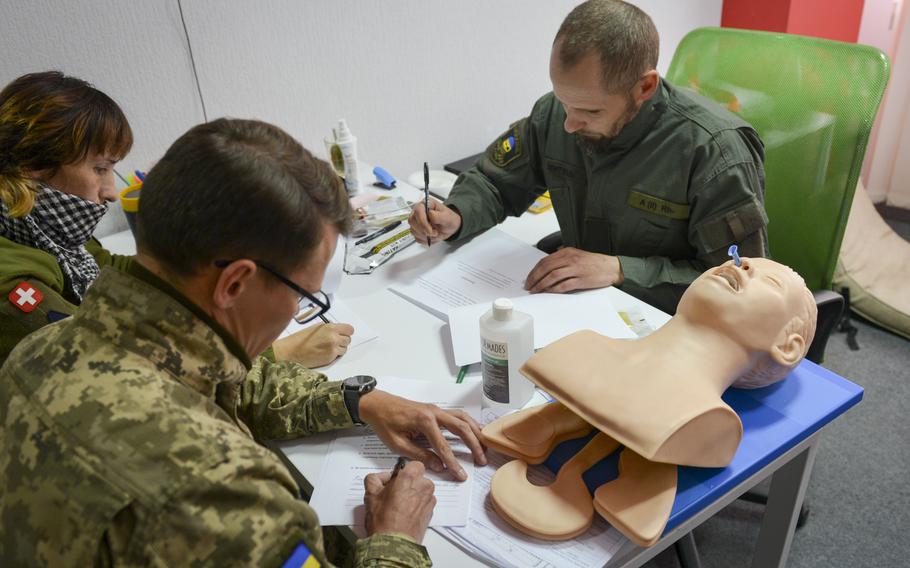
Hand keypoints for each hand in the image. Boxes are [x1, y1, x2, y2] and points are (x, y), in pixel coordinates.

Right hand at [271, 323, 353, 367]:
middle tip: (334, 342)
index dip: (347, 332)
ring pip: (345, 348)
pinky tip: (325, 353)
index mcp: (330, 327)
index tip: (344, 334)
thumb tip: (338, 330)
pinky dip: (334, 355)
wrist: (292, 351)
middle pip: (348, 339)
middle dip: (342, 340)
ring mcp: (333, 348)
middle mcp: (333, 337)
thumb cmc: (301, 339)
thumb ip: (329, 328)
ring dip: (339, 348)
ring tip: (328, 348)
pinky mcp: (331, 357)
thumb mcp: (316, 328)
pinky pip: (339, 355)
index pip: (349, 329)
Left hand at [358, 390, 486, 479]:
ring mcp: (436, 409)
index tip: (462, 475)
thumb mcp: (397, 444)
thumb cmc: (384, 424)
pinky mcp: (435, 410)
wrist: (377, 404)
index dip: (453, 463)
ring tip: (485, 446)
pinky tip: (474, 432)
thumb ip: (419, 455)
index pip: (443, 446)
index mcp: (424, 421)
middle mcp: (435, 413)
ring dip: (475, 432)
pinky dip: (469, 423)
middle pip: (461, 428)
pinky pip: (457, 415)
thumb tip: (439, 466)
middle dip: (474, 445)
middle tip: (482, 461)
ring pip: (463, 419)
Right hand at [364, 461, 434, 542]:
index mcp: (410, 477)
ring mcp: (429, 499)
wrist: (394, 544)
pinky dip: (417, 505)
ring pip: (422, 490)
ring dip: (413, 494)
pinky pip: (424, 502)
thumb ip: (374, 479)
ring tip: (399, 506)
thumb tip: (381, 477)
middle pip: (418, 478)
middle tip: (394, 494)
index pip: (413, 464)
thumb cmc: (384, 521)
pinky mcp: (431, 511)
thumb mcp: (370, 495)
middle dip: (408, 483)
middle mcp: (423, 486)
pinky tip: (405, 514)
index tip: (396, 479)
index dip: (404, 471)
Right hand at [407, 199, 461, 243]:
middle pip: (412, 221)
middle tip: (435, 233)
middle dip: (424, 230)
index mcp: (424, 204)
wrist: (449, 227)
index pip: (417, 211)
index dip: (423, 222)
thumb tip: (429, 214)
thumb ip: (438, 216)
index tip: (431, 230)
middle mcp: (417, 212)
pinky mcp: (416, 230)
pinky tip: (432, 237)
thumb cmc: (448, 219)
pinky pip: (417, 238)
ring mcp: (415, 222)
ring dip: (425, 236)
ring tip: (435, 233)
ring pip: (413, 231)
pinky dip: (425, 240)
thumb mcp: (447, 216)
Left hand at [524, 247, 622, 292]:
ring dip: (541, 285)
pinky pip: (563, 285)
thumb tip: (546, 270)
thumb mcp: (576, 255)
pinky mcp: (581, 280)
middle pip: (546, 268)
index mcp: (567, 252)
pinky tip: (547, 292)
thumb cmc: (594, 263)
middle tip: (528, 286)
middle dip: (534, 278)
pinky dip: (553, 289)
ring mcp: (575, 269)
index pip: (545, 261)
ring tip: (535, 291)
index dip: (534, 270)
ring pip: (552, 276)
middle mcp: (570, 259)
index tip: (528, 278)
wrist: (612, 267)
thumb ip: (562, 260)